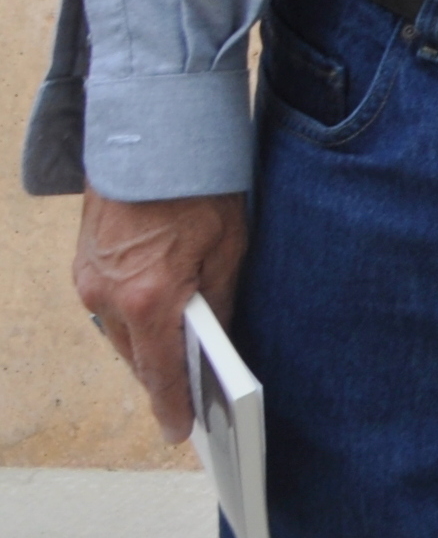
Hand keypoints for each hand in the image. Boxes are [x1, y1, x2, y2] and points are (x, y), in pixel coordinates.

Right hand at [74, 189, 250, 443]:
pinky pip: (108, 305)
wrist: (149, 134)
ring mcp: (89, 280)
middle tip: (188, 391)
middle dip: (161, 373)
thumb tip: (213, 336)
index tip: (178, 429)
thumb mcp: (229, 244)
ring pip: (120, 331)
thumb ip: (218, 298)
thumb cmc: (196, 185)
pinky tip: (156, 310)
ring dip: (146, 341)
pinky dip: (131, 315)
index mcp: (149, 297)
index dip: (172, 404)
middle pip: (136, 355)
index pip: (160, 370)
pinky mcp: (82, 264)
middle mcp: (108, 296)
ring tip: (177, 350)